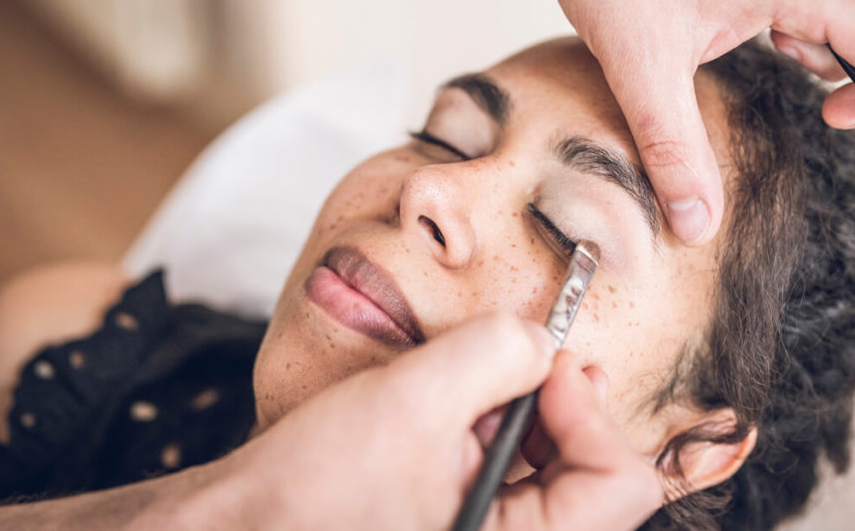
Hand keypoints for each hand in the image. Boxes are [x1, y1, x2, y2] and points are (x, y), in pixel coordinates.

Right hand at [205, 314, 662, 530]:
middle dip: (565, 407)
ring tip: (479, 384)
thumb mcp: (409, 402)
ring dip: (530, 417)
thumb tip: (545, 343)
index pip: (617, 487)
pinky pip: (514, 482)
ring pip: (555, 478)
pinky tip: (462, 408)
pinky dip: (501, 434)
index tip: (550, 363)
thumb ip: (492, 355)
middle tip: (534, 359)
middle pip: (593, 480)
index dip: (591, 412)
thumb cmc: (308, 491)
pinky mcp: (463, 527)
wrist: (238, 529)